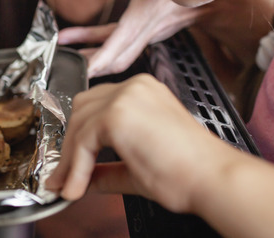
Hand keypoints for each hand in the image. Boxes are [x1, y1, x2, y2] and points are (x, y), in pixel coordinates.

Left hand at [45, 74, 222, 212]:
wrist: (211, 178)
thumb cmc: (188, 172)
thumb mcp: (136, 168)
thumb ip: (107, 169)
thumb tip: (83, 178)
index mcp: (143, 92)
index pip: (97, 106)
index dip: (79, 136)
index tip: (69, 166)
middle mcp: (134, 87)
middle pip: (82, 109)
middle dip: (69, 144)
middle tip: (62, 176)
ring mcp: (125, 96)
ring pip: (78, 123)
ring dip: (69, 159)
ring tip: (68, 187)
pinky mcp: (117, 113)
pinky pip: (83, 139)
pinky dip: (76, 166)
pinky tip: (77, 186)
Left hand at [59, 0, 204, 77]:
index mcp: (148, 9)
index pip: (121, 40)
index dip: (101, 57)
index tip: (84, 68)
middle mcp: (150, 27)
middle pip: (119, 58)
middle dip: (92, 66)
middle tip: (66, 68)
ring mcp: (152, 33)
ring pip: (121, 55)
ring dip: (96, 58)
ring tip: (67, 56)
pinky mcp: (152, 32)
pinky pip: (125, 45)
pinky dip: (105, 46)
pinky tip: (84, 40)